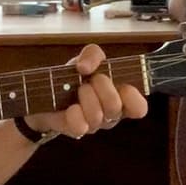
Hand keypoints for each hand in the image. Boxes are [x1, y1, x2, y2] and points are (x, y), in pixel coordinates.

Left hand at [23, 45, 147, 138]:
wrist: (46, 92)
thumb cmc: (76, 76)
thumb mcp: (87, 58)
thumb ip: (93, 54)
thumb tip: (85, 67)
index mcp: (121, 97)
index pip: (139, 108)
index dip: (133, 97)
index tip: (122, 85)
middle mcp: (110, 114)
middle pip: (116, 107)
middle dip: (102, 87)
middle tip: (92, 79)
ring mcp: (94, 125)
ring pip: (98, 116)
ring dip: (86, 96)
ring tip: (78, 89)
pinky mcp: (75, 130)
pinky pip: (81, 127)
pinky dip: (75, 113)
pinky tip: (70, 107)